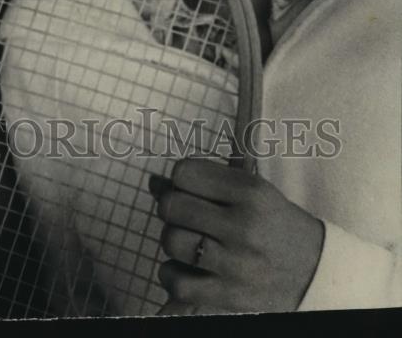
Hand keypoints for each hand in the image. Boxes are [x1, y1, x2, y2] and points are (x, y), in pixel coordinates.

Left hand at [149, 157, 324, 313]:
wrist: (315, 270)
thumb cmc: (273, 223)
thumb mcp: (249, 191)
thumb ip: (203, 182)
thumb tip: (154, 182)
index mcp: (250, 192)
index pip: (184, 172)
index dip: (179, 178)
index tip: (189, 187)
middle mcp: (244, 226)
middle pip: (172, 206)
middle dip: (171, 207)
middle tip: (184, 214)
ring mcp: (237, 264)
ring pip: (171, 242)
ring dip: (171, 240)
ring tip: (187, 240)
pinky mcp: (230, 295)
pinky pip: (178, 283)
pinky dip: (171, 275)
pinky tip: (183, 268)